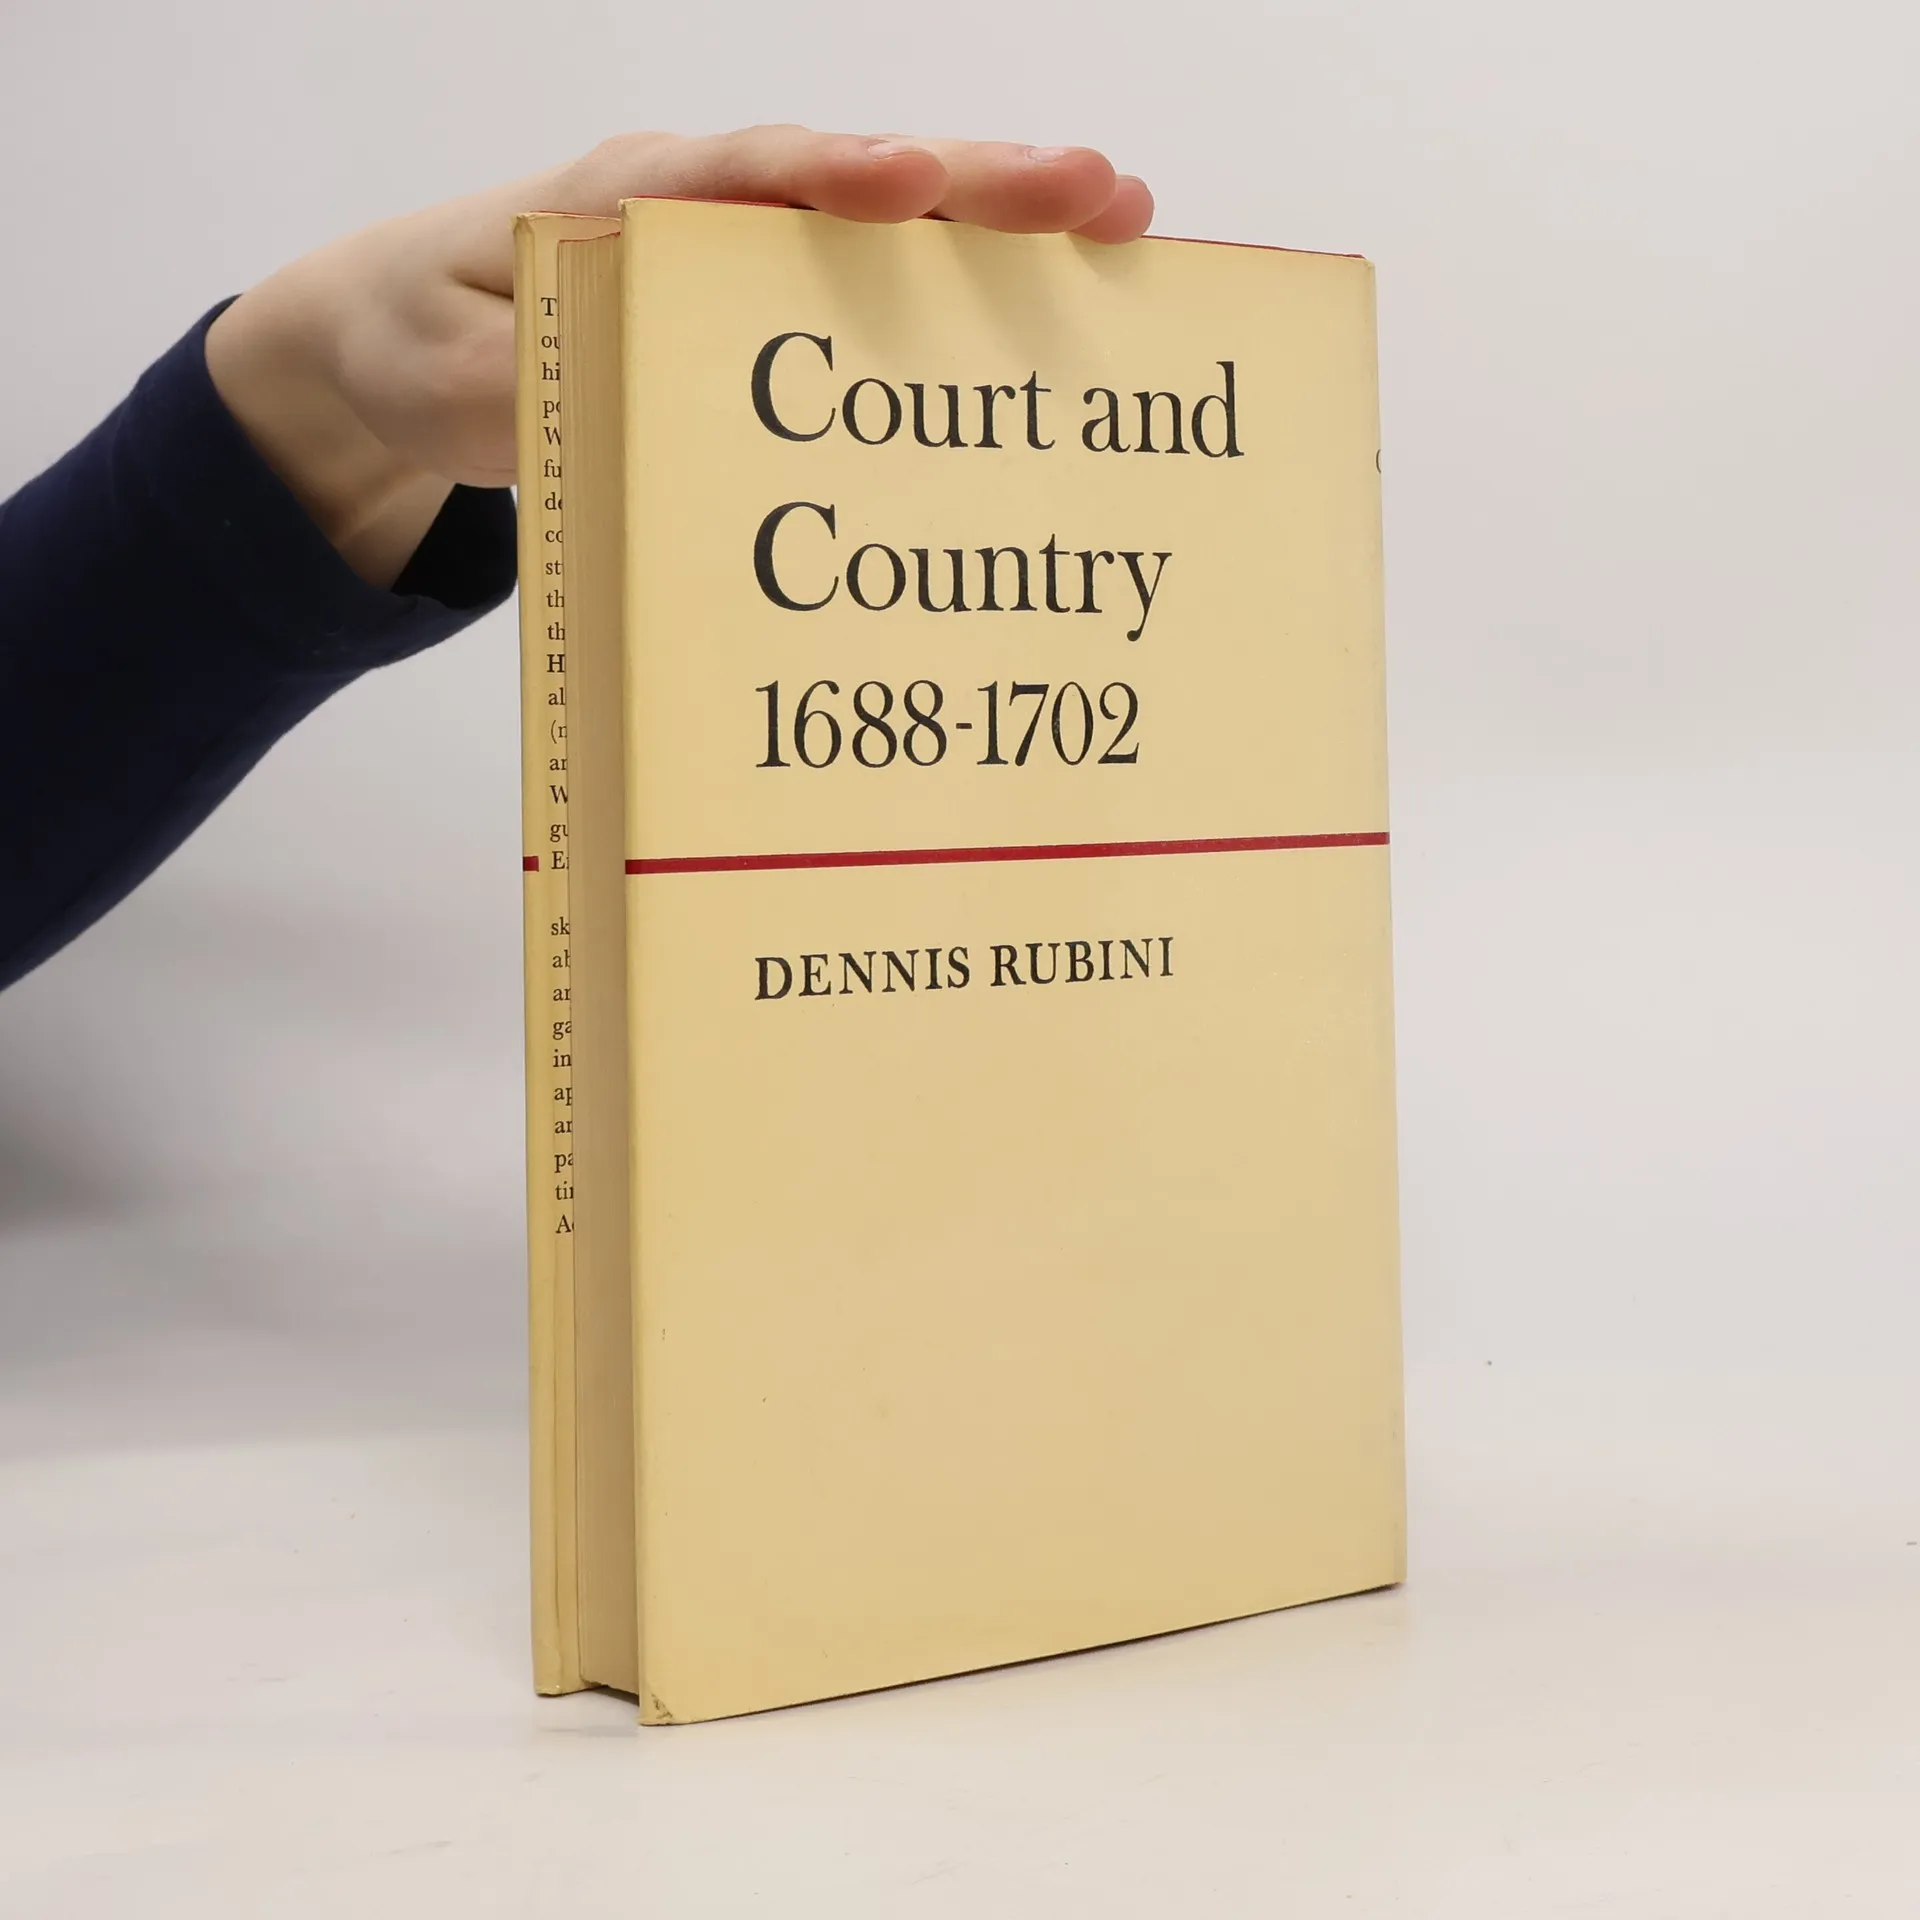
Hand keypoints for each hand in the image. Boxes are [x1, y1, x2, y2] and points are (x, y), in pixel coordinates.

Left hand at [204, 127, 1153, 587]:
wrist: (409, 341)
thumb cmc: (429, 342)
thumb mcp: (452, 378)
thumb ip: (534, 388)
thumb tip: (637, 411)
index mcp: (625, 200)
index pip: (743, 172)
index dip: (833, 176)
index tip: (911, 181)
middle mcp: (706, 207)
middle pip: (855, 181)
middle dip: (978, 182)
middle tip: (1099, 188)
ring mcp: (747, 250)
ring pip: (889, 226)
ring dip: (1001, 225)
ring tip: (1121, 226)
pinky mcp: (766, 304)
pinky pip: (877, 284)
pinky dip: (964, 287)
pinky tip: (1050, 305)